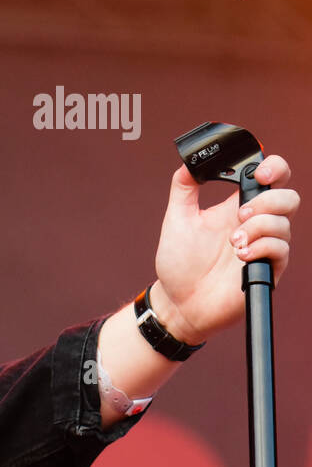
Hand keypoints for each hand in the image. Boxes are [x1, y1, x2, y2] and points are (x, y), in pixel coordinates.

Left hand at [151, 155, 298, 344]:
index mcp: (238, 207)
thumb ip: (183, 188)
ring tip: (233, 242)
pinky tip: (240, 255)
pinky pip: (280, 250)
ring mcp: (263, 248)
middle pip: (288, 197)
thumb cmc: (178, 265)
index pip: (271, 177)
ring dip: (259, 227)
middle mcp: (256, 225)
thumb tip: (188, 162)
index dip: (274, 167)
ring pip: (284, 223)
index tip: (258, 172)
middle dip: (268, 200)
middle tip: (241, 214)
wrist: (177, 304)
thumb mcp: (177, 220)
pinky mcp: (266, 270)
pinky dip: (261, 248)